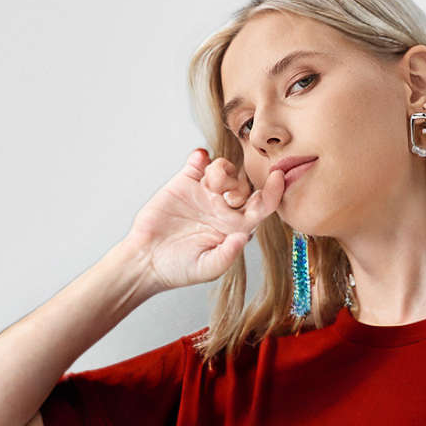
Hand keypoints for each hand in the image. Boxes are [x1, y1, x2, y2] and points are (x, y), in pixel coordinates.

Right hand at [123, 149, 285, 294]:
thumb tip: (244, 236)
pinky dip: (201, 156)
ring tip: (210, 182)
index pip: (262, 206)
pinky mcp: (184, 182)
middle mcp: (224, 208)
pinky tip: (198, 161)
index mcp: (236, 227)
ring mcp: (205, 193)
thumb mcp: (207, 268)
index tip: (278, 177)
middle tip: (227, 195)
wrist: (146, 260)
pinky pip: (199, 161)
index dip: (273, 192)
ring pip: (225, 169)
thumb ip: (227, 254)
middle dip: (242, 184)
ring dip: (223, 170)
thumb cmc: (178, 269)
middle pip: (246, 184)